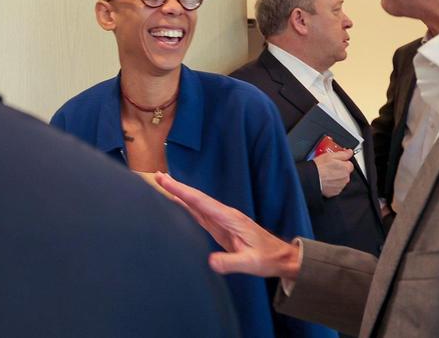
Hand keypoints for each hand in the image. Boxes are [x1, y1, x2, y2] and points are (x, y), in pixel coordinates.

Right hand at [154, 172, 300, 279]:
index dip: (182, 191)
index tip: (165, 181)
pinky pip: (200, 212)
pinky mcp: (221, 226)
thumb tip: (210, 262)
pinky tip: (177, 202)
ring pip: (197, 203)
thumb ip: (231, 262)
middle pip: (196, 198)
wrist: (282, 257)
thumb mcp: (251, 263)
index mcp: (229, 218)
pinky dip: (186, 204)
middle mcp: (224, 214)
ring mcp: (222, 219)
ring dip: (180, 193)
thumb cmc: (268, 259)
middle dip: (176, 186)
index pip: (200, 201)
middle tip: (157, 175)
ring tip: (162, 183)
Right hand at [314, 149, 353, 197]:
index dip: (342, 161)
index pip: (349, 164)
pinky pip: (336, 186)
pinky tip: (326, 180)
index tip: (336, 161)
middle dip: (339, 169)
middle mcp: (345, 178)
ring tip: (326, 174)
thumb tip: (349, 152)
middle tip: (329, 167)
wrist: (311, 178)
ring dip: (336, 177)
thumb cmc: (319, 167)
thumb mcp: (330, 155)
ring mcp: (341, 185)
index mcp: (346, 168)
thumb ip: (343, 153)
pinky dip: (332, 184)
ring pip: (341, 180)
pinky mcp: (335, 192)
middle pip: (345, 172)